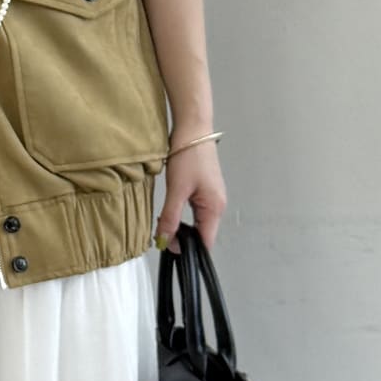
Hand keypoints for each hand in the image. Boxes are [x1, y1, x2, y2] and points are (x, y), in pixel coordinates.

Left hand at [155, 139, 225, 253]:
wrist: (193, 129)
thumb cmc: (188, 156)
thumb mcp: (176, 190)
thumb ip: (170, 218)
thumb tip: (165, 241)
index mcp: (215, 208)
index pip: (206, 242)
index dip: (189, 250)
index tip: (170, 251)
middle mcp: (218, 205)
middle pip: (202, 234)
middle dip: (183, 239)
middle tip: (162, 237)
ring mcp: (213, 197)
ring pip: (198, 222)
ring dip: (182, 227)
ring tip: (164, 224)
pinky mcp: (206, 190)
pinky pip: (196, 211)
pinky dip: (184, 215)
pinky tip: (171, 212)